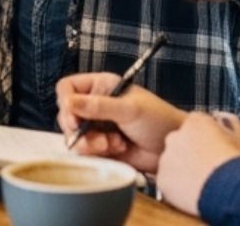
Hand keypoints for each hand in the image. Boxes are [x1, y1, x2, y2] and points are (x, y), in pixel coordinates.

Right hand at [55, 75, 185, 174]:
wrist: (173, 148)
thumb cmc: (158, 120)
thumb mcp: (129, 110)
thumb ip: (99, 107)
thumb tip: (69, 103)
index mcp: (101, 86)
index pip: (67, 88)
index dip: (66, 102)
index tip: (74, 118)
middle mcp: (95, 105)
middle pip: (66, 115)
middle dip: (78, 129)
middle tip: (96, 138)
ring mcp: (97, 127)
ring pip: (74, 137)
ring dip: (90, 143)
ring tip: (112, 144)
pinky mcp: (100, 147)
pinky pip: (85, 152)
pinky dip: (97, 153)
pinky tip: (118, 149)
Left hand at [155, 112, 239, 215]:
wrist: (230, 190)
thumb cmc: (236, 164)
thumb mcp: (238, 137)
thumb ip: (229, 122)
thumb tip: (222, 118)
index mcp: (194, 122)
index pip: (194, 126)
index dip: (203, 140)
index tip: (210, 151)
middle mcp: (176, 136)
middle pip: (179, 143)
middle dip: (189, 153)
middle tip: (204, 168)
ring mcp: (167, 158)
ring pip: (171, 164)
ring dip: (181, 171)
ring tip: (200, 183)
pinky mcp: (163, 179)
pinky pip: (168, 183)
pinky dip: (177, 188)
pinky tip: (193, 193)